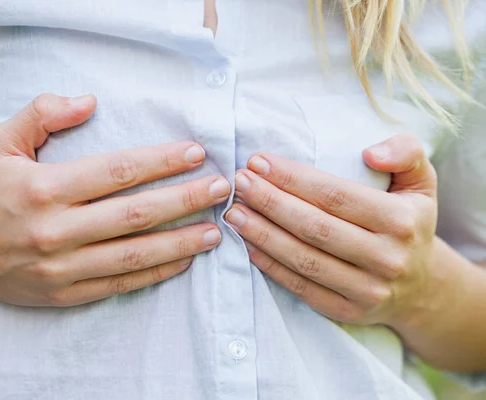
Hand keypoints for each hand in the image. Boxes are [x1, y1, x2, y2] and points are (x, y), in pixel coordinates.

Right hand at [0, 94, 229, 306]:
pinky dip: (156, 273)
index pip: (117, 172)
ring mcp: (62, 267)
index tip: (195, 154)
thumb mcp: (2, 142)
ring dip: (180, 242)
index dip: (161, 161)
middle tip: (220, 189)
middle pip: (135, 214)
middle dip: (185, 200)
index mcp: (43, 189)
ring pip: (134, 253)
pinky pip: (120, 283)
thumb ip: (42, 114)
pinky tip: (183, 260)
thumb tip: (89, 101)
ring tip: (215, 231)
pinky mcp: (66, 293)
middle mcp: (55, 230)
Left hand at [225, 134, 438, 326]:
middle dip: (270, 202)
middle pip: (315, 227)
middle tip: (239, 183)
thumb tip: (370, 153)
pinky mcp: (348, 311)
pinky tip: (248, 245)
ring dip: (263, 235)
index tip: (258, 161)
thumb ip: (406, 153)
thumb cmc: (409, 222)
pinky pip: (302, 287)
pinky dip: (272, 267)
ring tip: (234, 213)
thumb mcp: (420, 182)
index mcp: (401, 220)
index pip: (335, 195)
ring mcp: (367, 289)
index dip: (292, 178)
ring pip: (305, 259)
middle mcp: (386, 258)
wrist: (423, 287)